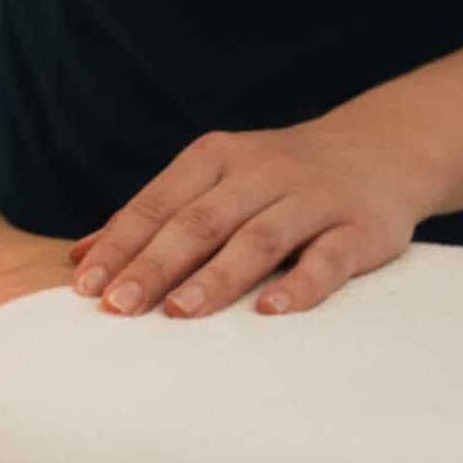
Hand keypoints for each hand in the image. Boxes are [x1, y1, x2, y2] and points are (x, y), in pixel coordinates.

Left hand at [70, 119, 439, 320]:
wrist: (382, 148)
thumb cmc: (276, 178)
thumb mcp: (213, 180)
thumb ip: (154, 216)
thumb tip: (80, 256)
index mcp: (216, 158)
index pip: (158, 204)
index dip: (120, 245)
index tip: (85, 286)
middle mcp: (262, 172)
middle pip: (200, 222)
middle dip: (154, 266)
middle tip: (118, 306)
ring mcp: (312, 199)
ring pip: (257, 239)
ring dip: (216, 278)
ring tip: (178, 313)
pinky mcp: (359, 228)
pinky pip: (327, 259)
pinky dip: (299, 286)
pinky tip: (270, 312)